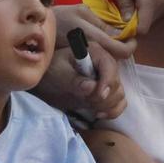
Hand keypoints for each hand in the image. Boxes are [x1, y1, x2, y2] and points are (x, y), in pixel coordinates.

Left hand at [35, 4, 129, 118]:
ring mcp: (106, 77)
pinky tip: (98, 112)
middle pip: (118, 80)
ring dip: (110, 104)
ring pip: (120, 92)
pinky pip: (119, 99)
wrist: (43, 72)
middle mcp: (104, 62)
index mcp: (95, 50)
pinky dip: (114, 108)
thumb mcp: (57, 71)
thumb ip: (74, 78)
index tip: (97, 95)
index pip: (111, 64)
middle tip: (91, 104)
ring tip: (93, 109)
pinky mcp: (105, 88)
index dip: (108, 81)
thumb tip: (92, 88)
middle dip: (107, 96)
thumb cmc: (48, 66)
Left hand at [107, 0, 163, 35]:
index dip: (131, 29)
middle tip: (127, 8)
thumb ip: (122, 2)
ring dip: (141, 16)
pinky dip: (148, 12)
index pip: (143, 28)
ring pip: (152, 21)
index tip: (123, 22)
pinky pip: (157, 15)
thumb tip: (127, 20)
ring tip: (134, 2)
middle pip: (147, 25)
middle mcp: (162, 1)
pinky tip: (141, 1)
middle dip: (136, 21)